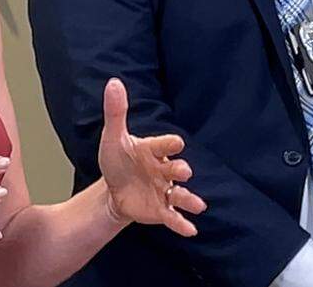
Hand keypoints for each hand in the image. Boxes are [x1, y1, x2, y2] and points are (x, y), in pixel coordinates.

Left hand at [97, 78, 206, 235]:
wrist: (113, 190)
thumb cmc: (117, 160)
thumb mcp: (113, 137)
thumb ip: (116, 112)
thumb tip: (113, 82)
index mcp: (152, 149)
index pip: (162, 144)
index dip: (169, 144)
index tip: (177, 143)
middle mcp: (163, 169)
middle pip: (174, 168)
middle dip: (179, 170)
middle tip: (183, 171)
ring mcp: (163, 189)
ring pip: (179, 194)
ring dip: (189, 198)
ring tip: (199, 205)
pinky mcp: (161, 209)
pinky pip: (173, 216)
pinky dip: (182, 223)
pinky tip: (191, 230)